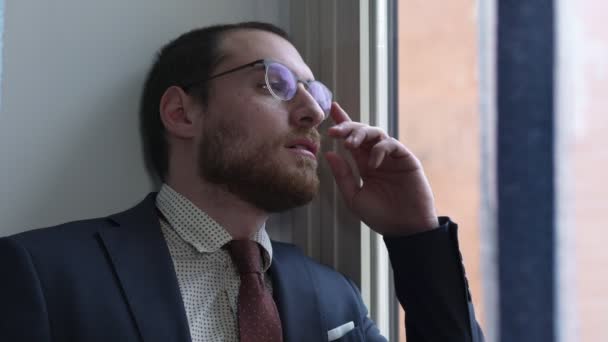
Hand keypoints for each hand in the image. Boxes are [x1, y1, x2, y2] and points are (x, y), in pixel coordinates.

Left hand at [324, 102, 438, 235]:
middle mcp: (377, 157)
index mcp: (364, 164)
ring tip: (349, 144)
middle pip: (362, 132)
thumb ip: (342, 175)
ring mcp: (392, 157)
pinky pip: (391, 145)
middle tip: (334, 131)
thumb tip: (330, 153)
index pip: (351, 139)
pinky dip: (379, 149)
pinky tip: (372, 163)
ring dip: (360, 134)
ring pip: (376, 133)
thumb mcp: (354, 197)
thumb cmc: (381, 216)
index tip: (331, 108)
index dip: (343, 122)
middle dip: (347, 127)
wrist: (405, 229)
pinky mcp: (406, 159)